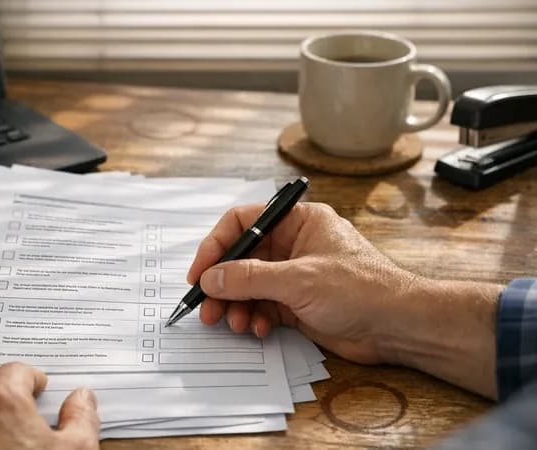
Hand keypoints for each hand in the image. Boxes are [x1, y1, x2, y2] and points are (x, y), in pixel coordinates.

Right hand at [188, 202, 501, 397]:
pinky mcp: (297, 303)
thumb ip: (249, 277)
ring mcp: (294, 275)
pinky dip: (254, 318)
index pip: (243, 223)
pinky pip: (263, 306)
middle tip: (207, 307)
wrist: (399, 327)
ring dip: (236, 305)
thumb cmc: (362, 289)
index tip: (200, 273)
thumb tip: (210, 277)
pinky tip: (257, 329)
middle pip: (242, 259)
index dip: (216, 246)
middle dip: (223, 284)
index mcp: (298, 221)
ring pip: (249, 286)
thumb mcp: (298, 279)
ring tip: (233, 323)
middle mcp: (293, 244)